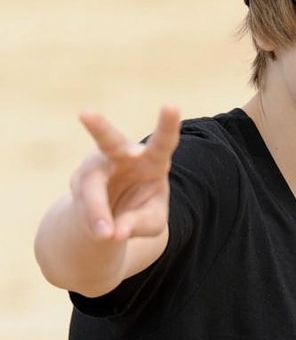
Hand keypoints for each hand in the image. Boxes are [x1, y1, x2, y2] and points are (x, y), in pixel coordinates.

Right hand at [71, 105, 180, 243]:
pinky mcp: (79, 181)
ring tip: (106, 234)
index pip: (163, 142)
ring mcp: (97, 166)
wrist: (113, 217)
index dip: (168, 124)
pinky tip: (101, 232)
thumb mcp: (151, 222)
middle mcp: (123, 156)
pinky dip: (92, 221)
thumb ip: (139, 224)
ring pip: (91, 185)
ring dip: (96, 210)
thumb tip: (115, 233)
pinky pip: (83, 204)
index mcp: (154, 160)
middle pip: (110, 141)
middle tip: (86, 114)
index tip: (171, 105)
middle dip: (99, 127)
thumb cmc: (142, 212)